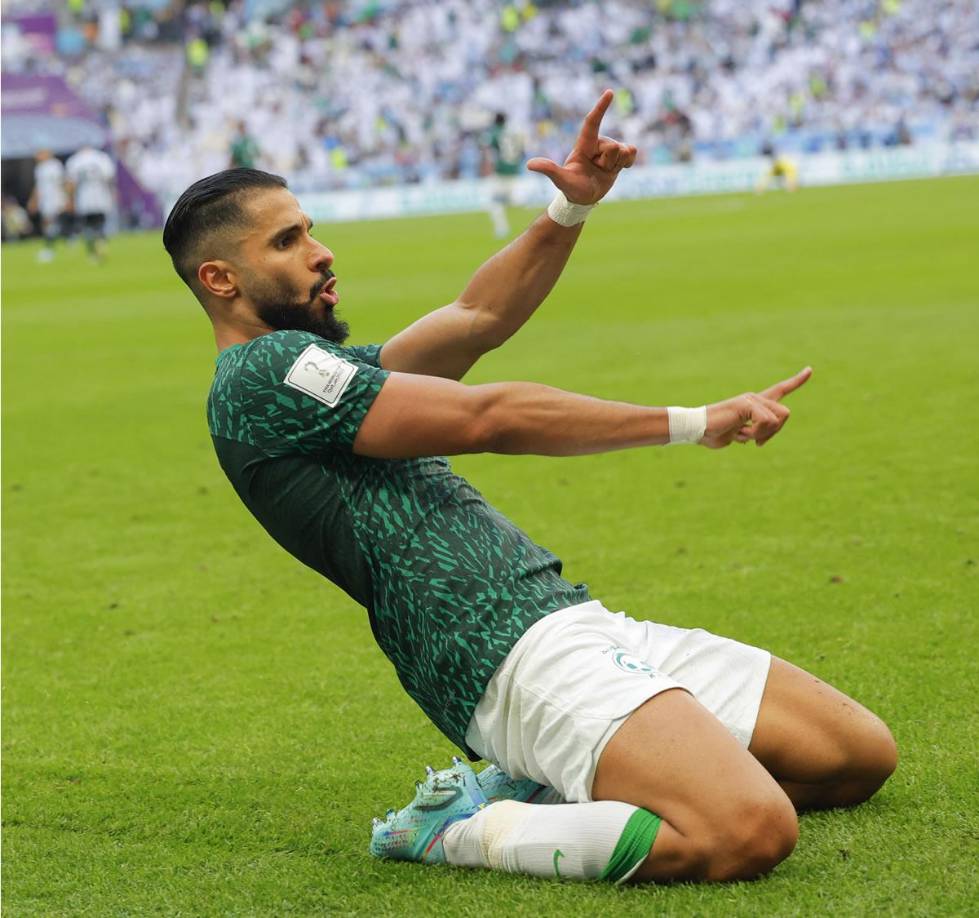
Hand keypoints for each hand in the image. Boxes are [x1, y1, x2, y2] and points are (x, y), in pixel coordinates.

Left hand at [526, 89, 637, 204]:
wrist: (584, 199)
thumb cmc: (571, 188)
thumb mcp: (561, 180)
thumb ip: (549, 170)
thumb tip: (529, 165)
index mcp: (584, 144)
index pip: (592, 122)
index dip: (600, 107)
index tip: (609, 92)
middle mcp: (598, 143)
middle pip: (613, 146)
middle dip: (608, 163)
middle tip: (596, 170)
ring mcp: (610, 150)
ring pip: (624, 150)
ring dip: (617, 165)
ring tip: (605, 171)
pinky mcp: (620, 157)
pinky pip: (632, 152)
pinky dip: (628, 163)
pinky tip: (617, 170)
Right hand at [700, 367, 812, 448]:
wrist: (697, 428)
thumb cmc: (714, 433)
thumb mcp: (738, 435)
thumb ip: (750, 433)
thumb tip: (758, 438)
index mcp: (755, 404)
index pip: (779, 389)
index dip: (796, 381)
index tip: (809, 370)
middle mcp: (755, 398)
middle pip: (785, 414)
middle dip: (774, 433)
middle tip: (755, 441)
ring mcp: (751, 399)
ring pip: (777, 420)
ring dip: (762, 435)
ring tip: (742, 435)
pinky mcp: (747, 404)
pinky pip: (766, 422)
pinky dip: (756, 433)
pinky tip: (740, 433)